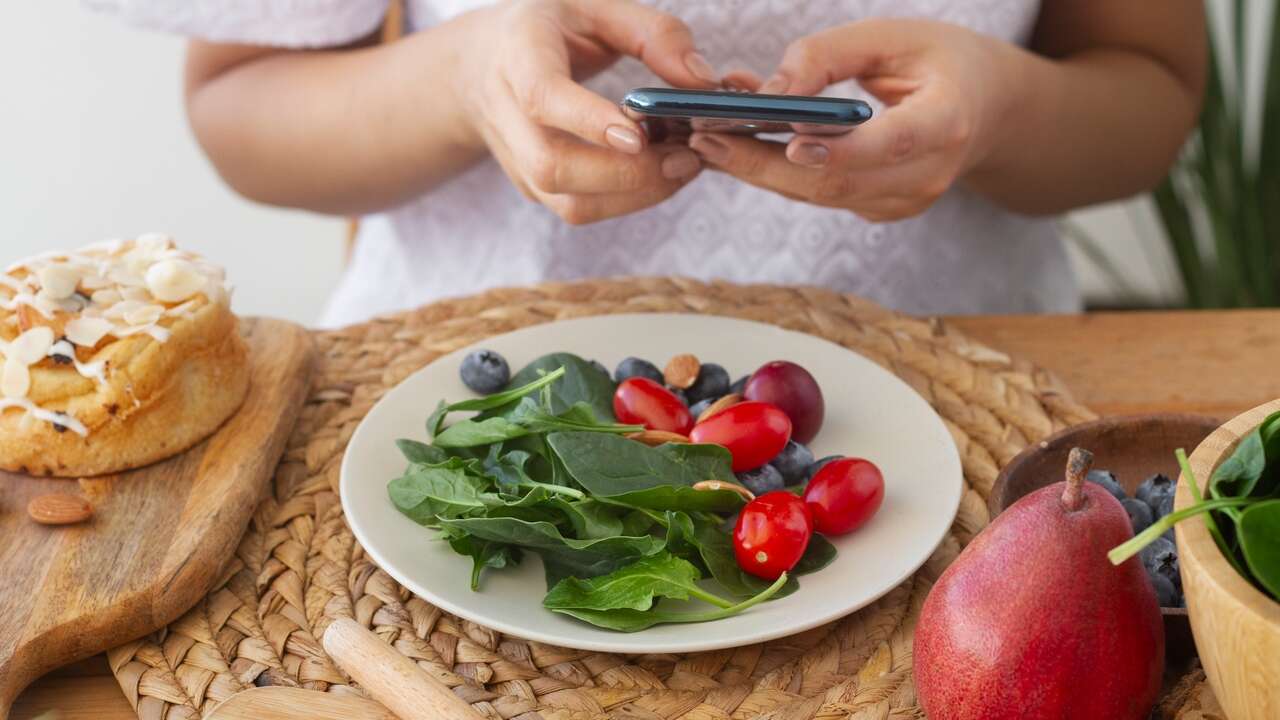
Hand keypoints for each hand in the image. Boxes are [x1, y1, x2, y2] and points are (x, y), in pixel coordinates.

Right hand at [456, 0, 718, 223]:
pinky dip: (628, 200)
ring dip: (634, 195)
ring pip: (569, 202)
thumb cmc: (551, 28)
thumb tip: (702, 80)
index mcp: (517, 54)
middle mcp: (506, 113)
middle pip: (552, 166)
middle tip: (686, 156)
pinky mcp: (532, 185)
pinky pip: (579, 209)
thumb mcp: (597, 6)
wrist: (483, 63)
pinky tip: (661, 174)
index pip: (541, 96)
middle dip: (626, 173)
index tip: (638, 135)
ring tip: (683, 166)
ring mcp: (516, 158)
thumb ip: (654, 34)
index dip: (587, 120)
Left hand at [689, 19, 1013, 221]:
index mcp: (948, 121)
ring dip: (760, 170)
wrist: (985, 110)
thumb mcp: (894, 36)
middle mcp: (929, 173)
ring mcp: (905, 201)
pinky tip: (741, 148)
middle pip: (838, 182)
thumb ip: (829, 54)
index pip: (892, 142)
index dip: (842, 148)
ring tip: (708, 139)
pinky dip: (780, 174)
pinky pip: (822, 197)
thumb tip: (768, 90)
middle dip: (765, 162)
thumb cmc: (939, 61)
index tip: (791, 141)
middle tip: (708, 136)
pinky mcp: (882, 210)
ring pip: (820, 196)